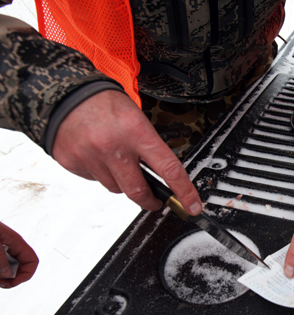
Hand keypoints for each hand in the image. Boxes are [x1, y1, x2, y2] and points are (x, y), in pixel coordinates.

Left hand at [0, 222, 38, 287]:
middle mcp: (8, 246)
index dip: (26, 274)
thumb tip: (8, 274)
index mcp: (14, 241)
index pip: (32, 261)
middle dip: (10, 279)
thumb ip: (0, 258)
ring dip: (0, 277)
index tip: (11, 283)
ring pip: (5, 269)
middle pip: (19, 268)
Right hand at [53, 90, 201, 214]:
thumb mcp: (137, 119)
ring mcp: (90, 157)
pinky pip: (95, 181)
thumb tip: (162, 178)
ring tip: (118, 162)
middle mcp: (113, 147)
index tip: (192, 206)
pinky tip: (98, 157)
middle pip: (139, 191)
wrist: (65, 93)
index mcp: (136, 132)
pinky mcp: (73, 163)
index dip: (184, 192)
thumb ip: (149, 148)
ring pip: (116, 188)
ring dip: (122, 182)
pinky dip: (101, 174)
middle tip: (156, 200)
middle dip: (151, 200)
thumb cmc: (105, 104)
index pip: (168, 169)